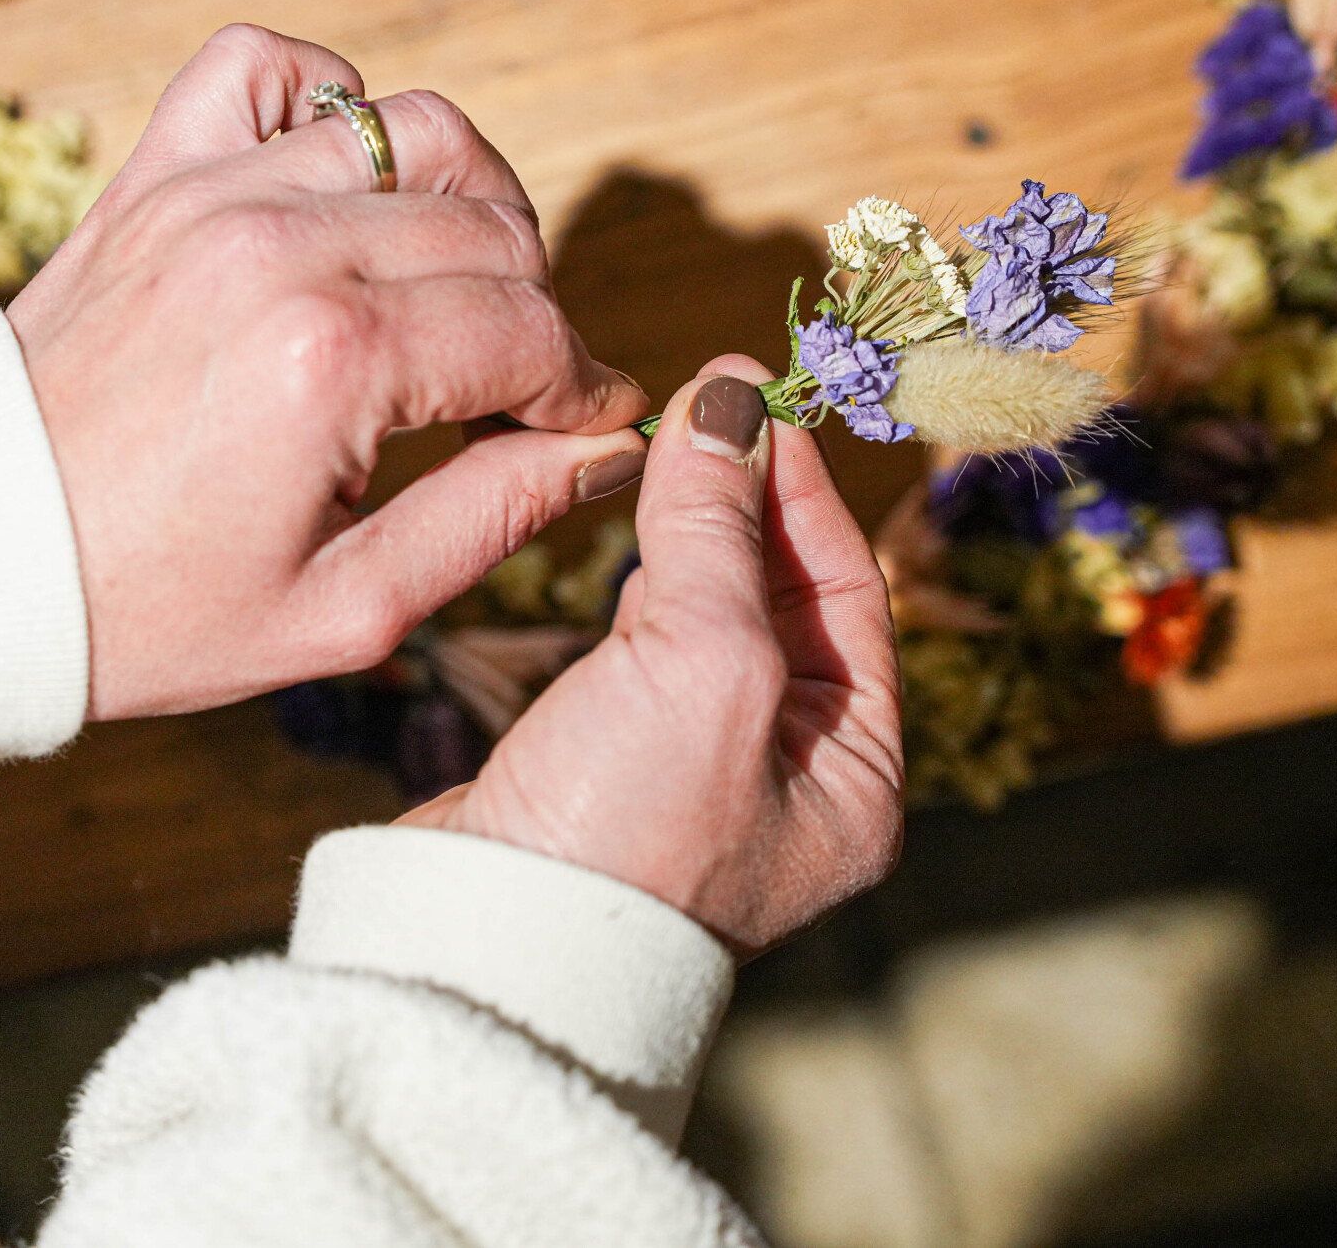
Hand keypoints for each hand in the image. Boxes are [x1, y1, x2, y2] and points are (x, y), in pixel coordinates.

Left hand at [7, 25, 650, 721]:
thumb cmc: (146, 605)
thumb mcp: (342, 607)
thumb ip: (493, 517)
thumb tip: (609, 448)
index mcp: (332, 362)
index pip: (530, 333)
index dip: (580, 388)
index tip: (581, 425)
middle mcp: (279, 250)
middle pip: (494, 233)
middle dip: (532, 314)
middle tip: (504, 391)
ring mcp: (212, 192)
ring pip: (417, 131)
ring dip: (468, 203)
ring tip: (449, 288)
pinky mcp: (156, 171)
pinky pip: (270, 67)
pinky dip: (329, 102)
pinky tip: (344, 190)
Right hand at [399, 357, 904, 953]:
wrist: (484, 944)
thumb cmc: (625, 832)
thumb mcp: (704, 659)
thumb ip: (717, 525)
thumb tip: (730, 396)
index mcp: (852, 779)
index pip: (852, 595)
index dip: (803, 486)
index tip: (758, 393)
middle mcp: (787, 785)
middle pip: (784, 603)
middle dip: (746, 500)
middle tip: (708, 397)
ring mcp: (695, 781)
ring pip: (710, 622)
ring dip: (690, 534)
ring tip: (666, 445)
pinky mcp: (609, 773)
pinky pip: (643, 656)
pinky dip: (639, 587)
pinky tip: (621, 540)